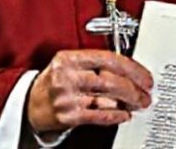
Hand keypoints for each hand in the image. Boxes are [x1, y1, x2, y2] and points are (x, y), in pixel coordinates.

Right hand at [26, 49, 153, 133]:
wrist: (29, 103)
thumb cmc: (54, 81)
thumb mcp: (70, 64)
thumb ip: (96, 63)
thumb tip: (129, 71)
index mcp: (69, 59)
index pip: (108, 59)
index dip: (132, 68)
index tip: (144, 76)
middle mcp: (67, 76)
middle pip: (110, 80)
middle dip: (134, 88)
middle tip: (146, 93)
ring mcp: (66, 97)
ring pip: (106, 98)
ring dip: (128, 103)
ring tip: (139, 103)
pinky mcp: (67, 116)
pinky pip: (98, 115)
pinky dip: (115, 116)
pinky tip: (124, 114)